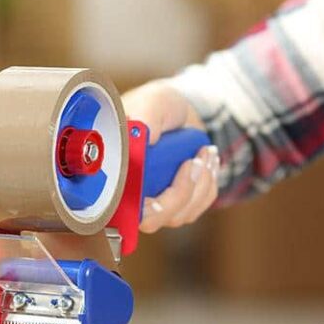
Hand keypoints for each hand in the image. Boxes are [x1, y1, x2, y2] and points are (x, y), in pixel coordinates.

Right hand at [122, 80, 218, 232]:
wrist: (179, 110)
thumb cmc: (158, 106)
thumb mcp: (153, 103)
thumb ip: (145, 117)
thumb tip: (145, 137)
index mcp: (115, 173)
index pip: (121, 210)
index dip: (143, 206)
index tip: (165, 175)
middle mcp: (130, 195)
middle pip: (154, 220)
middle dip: (181, 191)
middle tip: (194, 160)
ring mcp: (155, 203)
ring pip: (180, 214)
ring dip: (200, 183)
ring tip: (205, 152)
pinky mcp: (178, 204)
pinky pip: (198, 206)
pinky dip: (208, 183)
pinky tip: (208, 161)